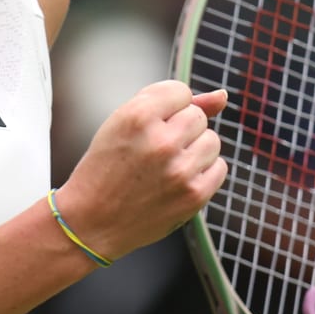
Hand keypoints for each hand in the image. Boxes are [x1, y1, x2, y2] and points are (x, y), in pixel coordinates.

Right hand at [54, 80, 226, 259]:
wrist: (92, 222)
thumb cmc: (107, 167)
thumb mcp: (122, 123)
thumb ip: (168, 102)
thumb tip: (222, 97)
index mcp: (137, 117)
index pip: (180, 91)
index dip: (167, 108)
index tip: (150, 126)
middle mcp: (161, 141)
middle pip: (198, 116)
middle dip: (180, 129)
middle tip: (154, 150)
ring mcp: (180, 170)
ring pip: (212, 141)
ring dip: (194, 150)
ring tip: (166, 166)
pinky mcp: (194, 195)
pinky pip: (219, 167)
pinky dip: (202, 173)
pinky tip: (178, 181)